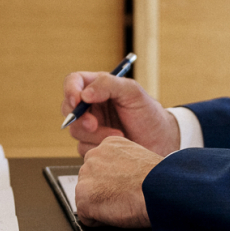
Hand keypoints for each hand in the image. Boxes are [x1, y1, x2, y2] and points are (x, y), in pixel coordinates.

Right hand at [61, 70, 180, 155]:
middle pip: (68, 108)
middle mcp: (91, 106)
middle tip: (94, 125)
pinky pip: (84, 148)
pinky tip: (116, 145)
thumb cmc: (148, 114)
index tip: (77, 101)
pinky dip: (98, 147)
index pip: (73, 82)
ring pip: (75, 131)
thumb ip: (108, 85)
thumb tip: (85, 94)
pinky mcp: (93, 145)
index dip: (70, 90)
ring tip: (119, 135)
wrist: (161, 143)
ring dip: (95, 135)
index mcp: (97, 87)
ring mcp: (91, 127)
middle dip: (79, 118)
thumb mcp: (132, 92)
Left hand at [74, 136, 161, 227]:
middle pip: (90, 180)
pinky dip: (98, 221)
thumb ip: (125, 164)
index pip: (101, 167)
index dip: (113, 182)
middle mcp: (93, 155)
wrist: (160, 190)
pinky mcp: (83, 196)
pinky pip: (85, 216)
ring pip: (86, 197)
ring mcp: (86, 175)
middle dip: (102, 192)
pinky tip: (116, 214)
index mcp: (109, 145)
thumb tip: (122, 177)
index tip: (125, 188)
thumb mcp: (141, 160)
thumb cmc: (159, 181)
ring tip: (122, 205)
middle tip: (124, 198)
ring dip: (100, 206)